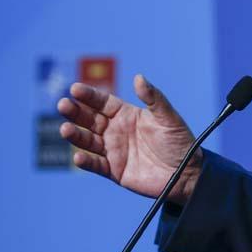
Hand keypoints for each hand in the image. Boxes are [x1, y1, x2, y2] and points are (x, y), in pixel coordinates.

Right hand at [57, 74, 199, 203]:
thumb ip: (154, 98)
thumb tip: (138, 77)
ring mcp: (113, 150)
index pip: (102, 102)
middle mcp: (115, 131)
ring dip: (75, 135)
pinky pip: (96, 165)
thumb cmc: (180, 142)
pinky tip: (78, 156)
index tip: (75, 89)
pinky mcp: (114, 170)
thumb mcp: (168, 118)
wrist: (187, 174)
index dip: (89, 96)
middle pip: (89, 119)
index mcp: (126, 114)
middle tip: (64, 105)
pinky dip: (86, 161)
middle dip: (75, 112)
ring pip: (88, 141)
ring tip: (66, 129)